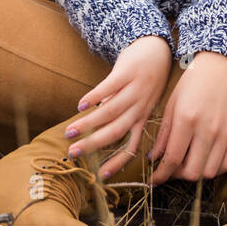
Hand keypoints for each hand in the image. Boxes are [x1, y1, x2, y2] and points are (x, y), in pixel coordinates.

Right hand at [64, 35, 172, 179]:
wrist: (157, 49)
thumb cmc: (146, 80)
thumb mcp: (141, 103)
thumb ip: (122, 119)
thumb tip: (98, 134)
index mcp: (143, 118)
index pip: (131, 146)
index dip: (117, 162)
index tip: (100, 176)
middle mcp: (140, 107)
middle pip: (116, 131)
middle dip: (93, 144)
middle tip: (73, 153)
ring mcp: (134, 89)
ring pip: (110, 112)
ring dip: (88, 123)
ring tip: (70, 131)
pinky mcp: (126, 72)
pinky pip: (109, 87)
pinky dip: (95, 97)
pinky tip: (81, 105)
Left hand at [148, 51, 226, 184]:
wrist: (223, 65)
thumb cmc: (193, 82)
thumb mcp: (172, 104)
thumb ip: (164, 134)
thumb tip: (153, 159)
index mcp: (186, 119)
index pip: (172, 159)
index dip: (161, 174)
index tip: (154, 180)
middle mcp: (207, 129)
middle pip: (192, 172)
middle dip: (177, 176)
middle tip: (171, 170)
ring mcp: (226, 132)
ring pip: (210, 172)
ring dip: (196, 174)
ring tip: (189, 164)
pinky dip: (215, 169)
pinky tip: (206, 160)